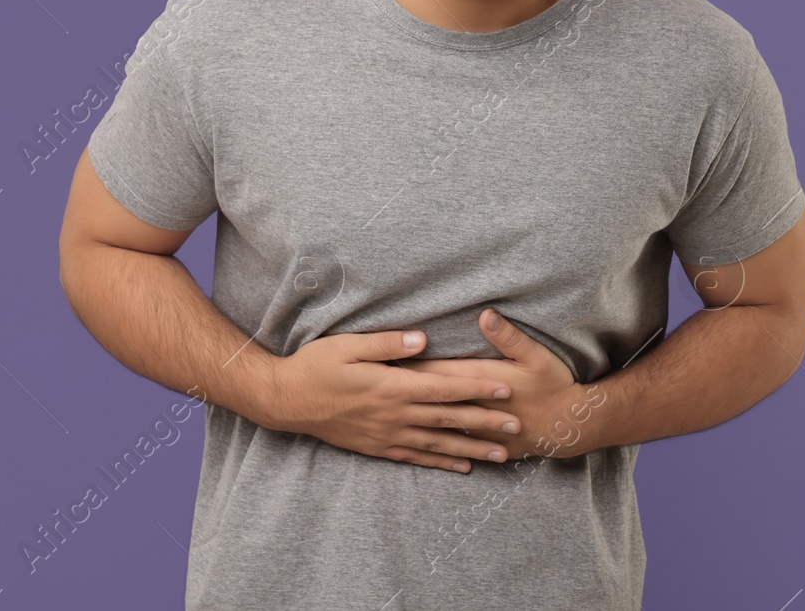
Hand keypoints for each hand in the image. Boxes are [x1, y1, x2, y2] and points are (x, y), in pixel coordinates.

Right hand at [265, 328, 525, 472]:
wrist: (286, 401)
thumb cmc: (316, 366)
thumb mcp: (348, 345)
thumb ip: (388, 344)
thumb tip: (424, 339)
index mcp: (391, 387)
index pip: (444, 388)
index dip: (477, 389)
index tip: (506, 390)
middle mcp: (394, 415)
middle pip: (449, 419)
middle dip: (486, 423)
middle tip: (518, 427)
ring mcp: (386, 435)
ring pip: (438, 443)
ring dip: (472, 449)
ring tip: (502, 455)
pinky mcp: (377, 448)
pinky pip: (416, 457)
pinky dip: (441, 462)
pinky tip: (462, 466)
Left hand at [393, 308, 608, 462]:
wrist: (573, 427)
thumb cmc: (555, 385)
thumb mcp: (536, 355)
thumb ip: (508, 336)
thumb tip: (485, 315)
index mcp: (480, 384)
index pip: (434, 375)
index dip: (407, 369)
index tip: (380, 365)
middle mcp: (472, 409)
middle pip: (428, 401)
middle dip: (399, 396)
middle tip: (368, 391)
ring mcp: (476, 432)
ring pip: (435, 427)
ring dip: (410, 421)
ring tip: (383, 419)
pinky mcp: (483, 446)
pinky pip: (451, 449)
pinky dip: (431, 446)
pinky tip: (415, 446)